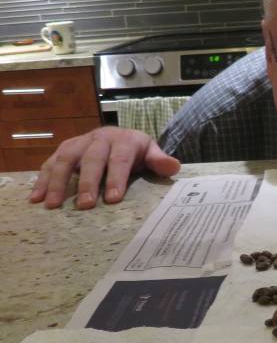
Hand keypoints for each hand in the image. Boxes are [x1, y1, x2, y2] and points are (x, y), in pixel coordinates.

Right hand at [29, 126, 180, 209]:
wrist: (121, 136)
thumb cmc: (138, 151)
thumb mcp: (151, 153)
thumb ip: (160, 161)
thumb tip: (173, 167)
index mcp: (124, 140)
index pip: (121, 159)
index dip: (117, 178)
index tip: (113, 199)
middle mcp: (99, 139)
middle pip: (92, 159)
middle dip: (88, 182)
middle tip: (85, 206)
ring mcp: (80, 143)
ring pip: (66, 159)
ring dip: (58, 181)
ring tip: (53, 205)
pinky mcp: (65, 150)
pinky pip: (50, 163)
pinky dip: (42, 179)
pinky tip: (36, 198)